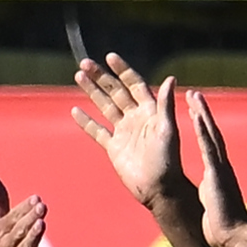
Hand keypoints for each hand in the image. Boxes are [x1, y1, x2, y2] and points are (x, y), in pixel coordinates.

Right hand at [70, 54, 191, 210]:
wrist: (159, 189)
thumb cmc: (168, 160)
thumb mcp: (168, 130)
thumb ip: (166, 104)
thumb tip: (170, 78)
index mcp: (150, 110)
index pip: (134, 84)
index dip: (122, 70)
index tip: (110, 57)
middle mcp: (136, 117)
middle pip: (115, 91)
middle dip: (101, 76)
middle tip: (85, 63)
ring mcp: (123, 131)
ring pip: (105, 106)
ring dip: (92, 91)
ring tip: (79, 75)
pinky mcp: (114, 147)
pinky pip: (97, 131)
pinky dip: (86, 121)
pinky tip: (75, 110)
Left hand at [186, 91, 246, 246]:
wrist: (233, 236)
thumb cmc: (223, 227)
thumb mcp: (213, 203)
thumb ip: (211, 193)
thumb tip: (207, 194)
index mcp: (218, 172)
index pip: (210, 144)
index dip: (203, 127)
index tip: (195, 111)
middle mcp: (221, 165)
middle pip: (211, 133)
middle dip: (202, 112)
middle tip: (193, 94)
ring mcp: (220, 168)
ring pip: (211, 135)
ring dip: (202, 114)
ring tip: (194, 95)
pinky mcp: (216, 174)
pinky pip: (208, 148)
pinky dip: (202, 131)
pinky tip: (196, 116)